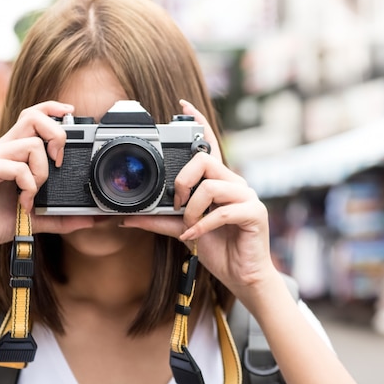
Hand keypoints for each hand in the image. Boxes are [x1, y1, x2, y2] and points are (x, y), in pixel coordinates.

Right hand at [0, 101, 93, 257]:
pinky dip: (27, 184)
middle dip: (56, 134)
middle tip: (58, 162)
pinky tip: (24, 201)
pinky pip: (15, 167)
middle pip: (33, 117)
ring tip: (34, 193)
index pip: (33, 116)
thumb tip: (90, 220)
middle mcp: (2, 149)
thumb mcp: (34, 218)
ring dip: (42, 171)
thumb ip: (61, 217)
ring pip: (31, 144)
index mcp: (13, 152)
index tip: (70, 112)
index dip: (52, 108)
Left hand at [121, 100, 275, 302]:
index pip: (210, 144)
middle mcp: (235, 183)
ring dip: (191, 209)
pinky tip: (193, 236)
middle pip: (204, 160)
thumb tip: (128, 218)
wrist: (243, 277)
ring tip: (188, 225)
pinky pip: (223, 211)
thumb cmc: (219, 249)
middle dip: (182, 181)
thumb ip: (160, 221)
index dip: (199, 122)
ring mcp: (247, 196)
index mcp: (220, 181)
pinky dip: (202, 225)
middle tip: (176, 203)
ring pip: (211, 185)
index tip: (184, 106)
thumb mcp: (183, 230)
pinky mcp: (254, 213)